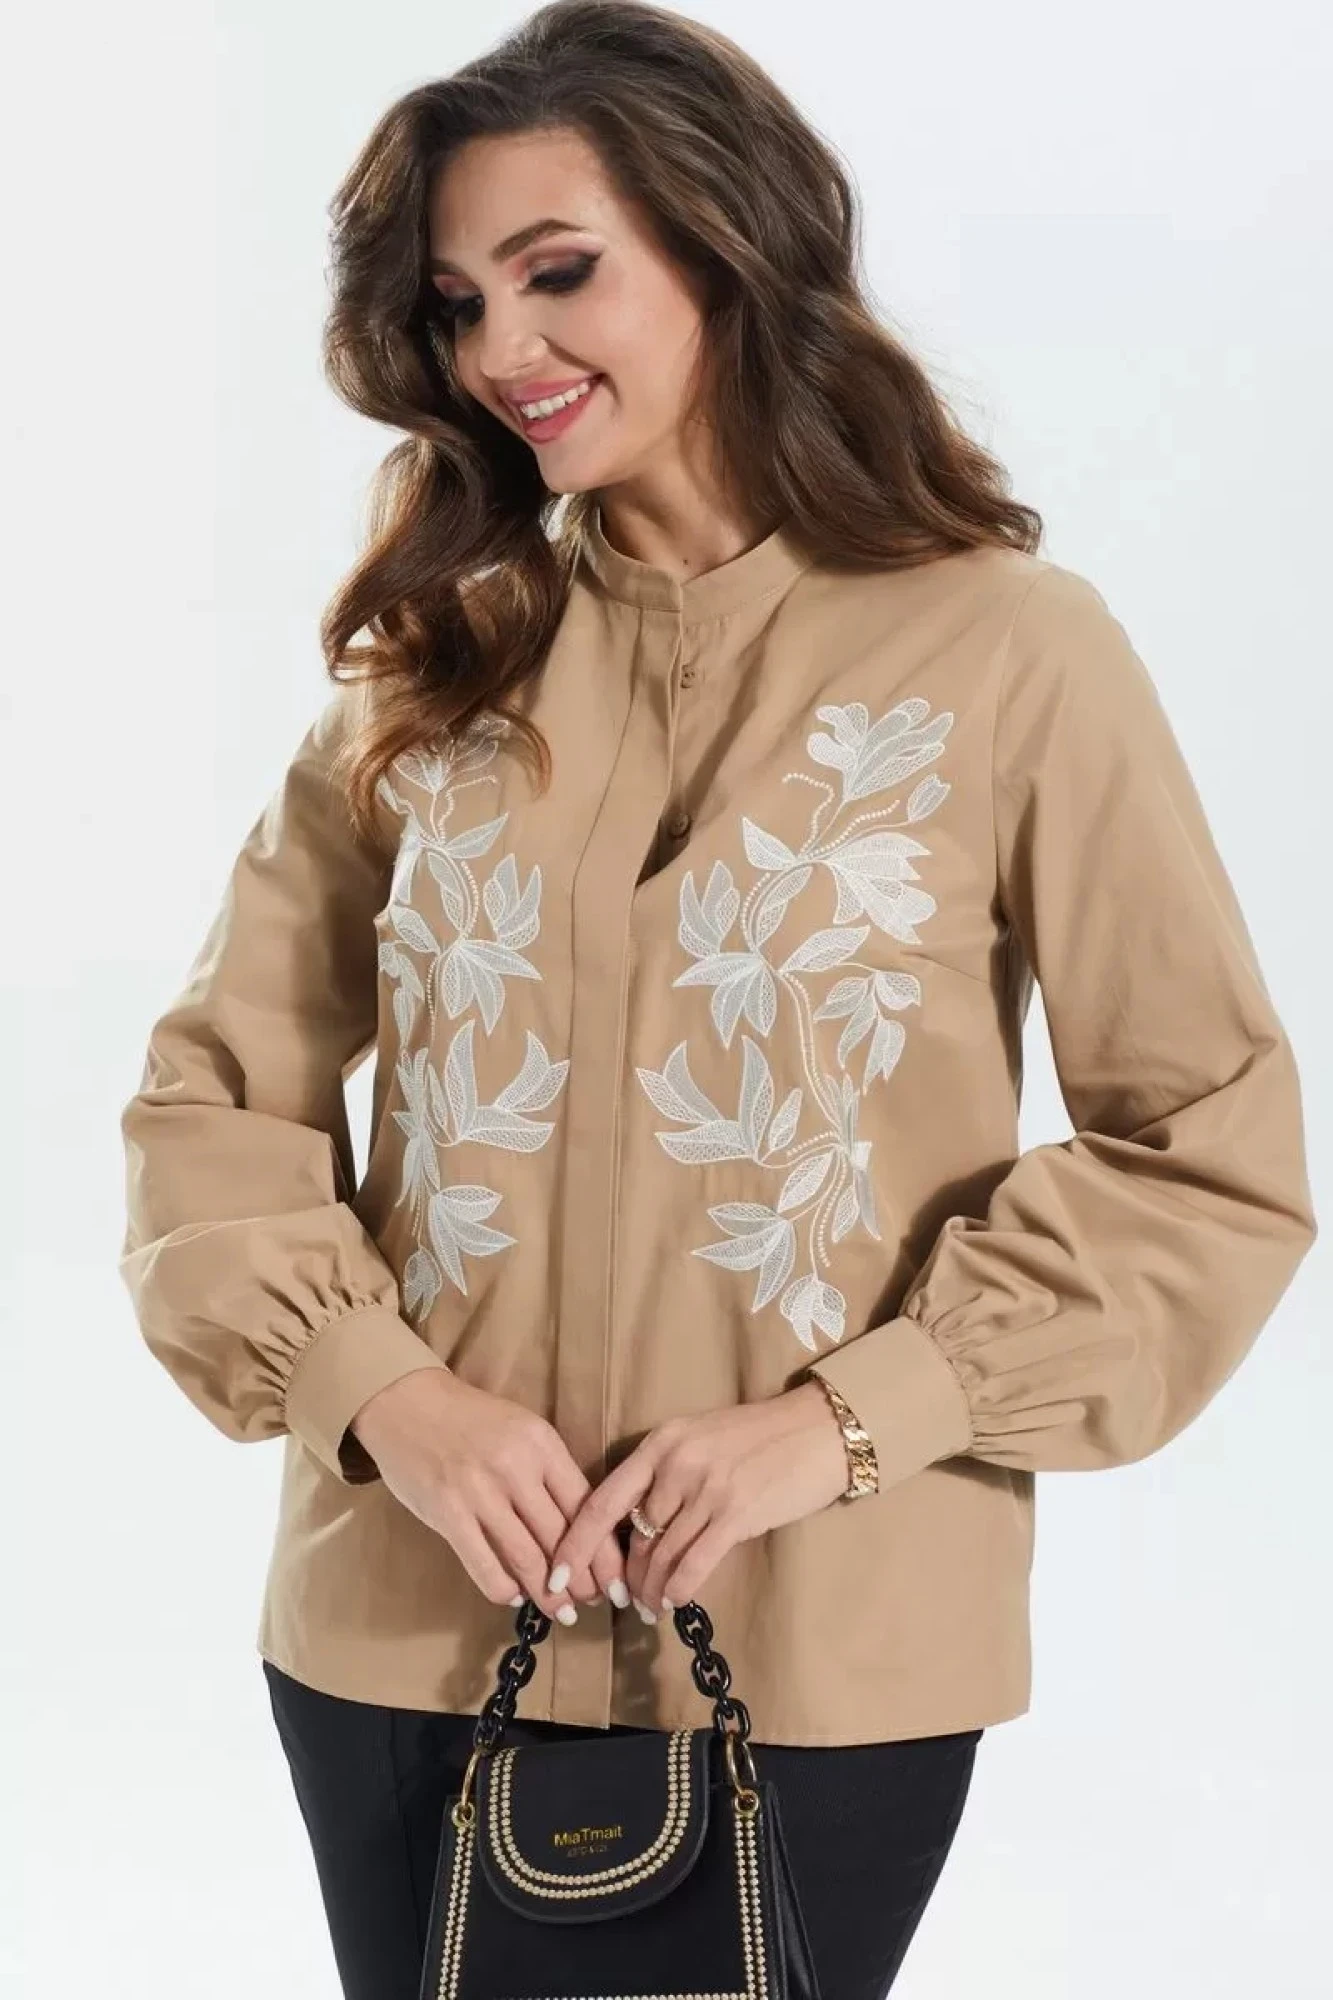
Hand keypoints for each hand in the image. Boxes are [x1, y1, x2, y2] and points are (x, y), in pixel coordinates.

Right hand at [348, 1369, 629, 1623]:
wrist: (407, 1402)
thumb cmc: (472, 1420)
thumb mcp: (523, 1431)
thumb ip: (550, 1473)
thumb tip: (582, 1528)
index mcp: (542, 1445)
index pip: (586, 1507)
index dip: (604, 1552)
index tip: (616, 1580)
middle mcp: (516, 1468)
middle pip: (561, 1538)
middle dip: (582, 1580)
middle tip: (591, 1603)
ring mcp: (480, 1492)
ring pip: (527, 1558)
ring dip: (549, 1594)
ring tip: (561, 1612)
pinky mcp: (447, 1514)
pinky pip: (485, 1566)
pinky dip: (505, 1589)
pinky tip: (515, 1596)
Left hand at [545, 1381, 847, 1620]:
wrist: (817, 1429)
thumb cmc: (759, 1438)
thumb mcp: (700, 1440)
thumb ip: (665, 1474)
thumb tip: (636, 1528)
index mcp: (661, 1443)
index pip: (602, 1500)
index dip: (575, 1542)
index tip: (556, 1572)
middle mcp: (677, 1463)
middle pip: (634, 1536)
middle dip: (623, 1576)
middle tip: (621, 1600)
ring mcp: (707, 1488)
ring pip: (661, 1555)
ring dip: (650, 1590)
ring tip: (649, 1607)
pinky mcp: (737, 1513)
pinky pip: (693, 1564)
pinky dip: (677, 1589)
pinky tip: (672, 1601)